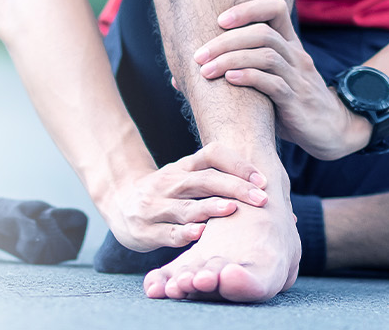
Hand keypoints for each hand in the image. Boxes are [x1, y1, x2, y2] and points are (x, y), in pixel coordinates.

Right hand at [98, 146, 271, 252]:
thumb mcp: (184, 178)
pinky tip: (201, 234)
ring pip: (186, 206)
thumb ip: (216, 181)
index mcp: (182, 168)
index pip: (211, 155)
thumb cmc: (166, 194)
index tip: (261, 179)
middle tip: (261, 198)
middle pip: (204, 180)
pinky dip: (185, 233)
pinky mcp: (146, 230)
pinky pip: (168, 232)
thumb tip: (270, 195)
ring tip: (232, 209)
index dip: (237, 164)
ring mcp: (155, 206)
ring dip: (210, 208)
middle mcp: (169, 183)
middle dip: (234, 187)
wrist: (118, 202)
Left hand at [188, 0, 370, 159]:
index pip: (276, 7)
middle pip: (262, 33)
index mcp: (290, 45)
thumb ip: (234, 74)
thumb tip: (179, 79)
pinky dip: (249, 78)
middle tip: (198, 55)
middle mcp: (296, 56)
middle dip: (225, 41)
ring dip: (231, 60)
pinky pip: (274, 84)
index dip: (248, 8)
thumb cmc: (290, 105)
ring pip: (266, 55)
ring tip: (205, 70)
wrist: (331, 131)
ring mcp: (298, 78)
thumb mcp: (268, 83)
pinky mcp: (297, 102)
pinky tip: (229, 80)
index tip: (219, 20)